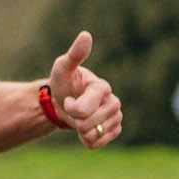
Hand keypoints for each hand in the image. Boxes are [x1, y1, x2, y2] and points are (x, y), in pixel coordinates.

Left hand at [48, 31, 121, 148]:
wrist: (63, 101)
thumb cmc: (63, 82)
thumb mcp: (63, 68)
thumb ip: (74, 54)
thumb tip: (86, 35)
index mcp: (102, 87)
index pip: (84, 108)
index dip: (71, 107)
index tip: (68, 99)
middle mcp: (113, 101)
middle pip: (89, 122)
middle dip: (75, 120)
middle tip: (73, 109)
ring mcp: (115, 117)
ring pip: (95, 134)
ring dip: (81, 130)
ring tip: (79, 119)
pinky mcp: (114, 129)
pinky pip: (98, 143)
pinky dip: (88, 140)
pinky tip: (86, 130)